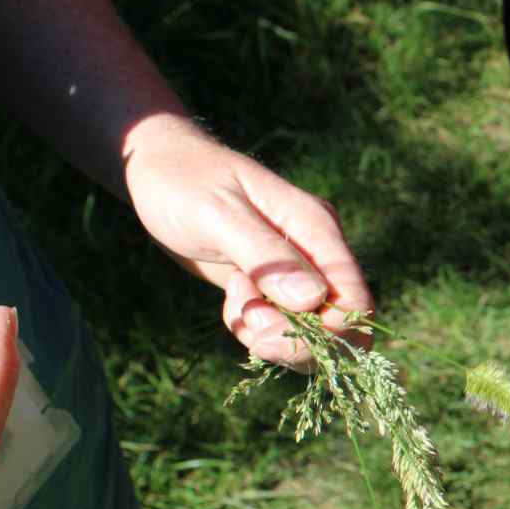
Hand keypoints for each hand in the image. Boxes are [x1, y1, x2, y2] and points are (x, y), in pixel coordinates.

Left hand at [121, 114, 372, 367]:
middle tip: (250, 322)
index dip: (328, 330)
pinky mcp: (275, 287)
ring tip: (235, 300)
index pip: (354, 298)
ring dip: (272, 335)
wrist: (155, 168)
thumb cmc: (183, 181)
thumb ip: (266, 255)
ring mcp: (298, 272)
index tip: (272, 330)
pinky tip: (231, 299)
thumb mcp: (217, 213)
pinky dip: (256, 329)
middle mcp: (317, 253)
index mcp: (316, 229)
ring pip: (312, 334)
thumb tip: (313, 299)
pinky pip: (282, 329)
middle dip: (296, 340)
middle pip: (341, 325)